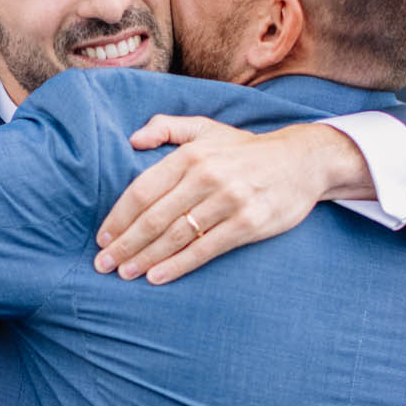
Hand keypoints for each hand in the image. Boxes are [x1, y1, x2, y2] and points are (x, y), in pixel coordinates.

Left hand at [94, 117, 364, 284]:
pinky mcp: (248, 224)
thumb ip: (168, 128)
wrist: (303, 162)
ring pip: (176, 235)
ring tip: (124, 274)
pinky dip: (178, 265)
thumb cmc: (246, 150)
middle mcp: (207, 176)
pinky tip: (157, 277)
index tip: (103, 237)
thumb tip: (132, 140)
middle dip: (125, 244)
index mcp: (191, 155)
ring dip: (146, 258)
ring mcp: (228, 201)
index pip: (144, 190)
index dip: (119, 216)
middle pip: (155, 217)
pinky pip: (205, 249)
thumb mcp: (208, 129)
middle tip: (103, 264)